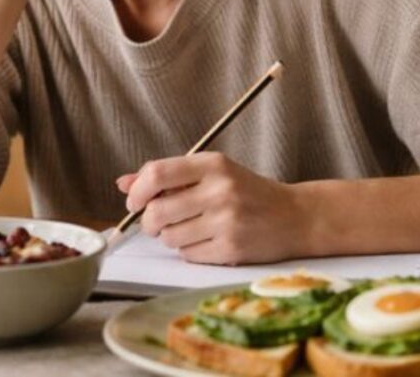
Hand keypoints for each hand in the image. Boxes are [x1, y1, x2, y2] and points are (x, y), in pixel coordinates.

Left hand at [115, 152, 307, 264]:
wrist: (296, 217)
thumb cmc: (248, 192)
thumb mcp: (212, 173)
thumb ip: (167, 176)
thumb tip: (123, 183)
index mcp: (213, 164)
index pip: (157, 173)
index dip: (137, 191)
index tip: (134, 201)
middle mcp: (220, 190)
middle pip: (157, 211)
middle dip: (150, 221)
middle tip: (160, 220)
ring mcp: (227, 221)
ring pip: (169, 237)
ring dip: (171, 236)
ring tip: (191, 228)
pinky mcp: (232, 249)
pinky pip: (188, 254)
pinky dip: (189, 251)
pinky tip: (207, 240)